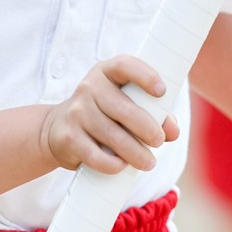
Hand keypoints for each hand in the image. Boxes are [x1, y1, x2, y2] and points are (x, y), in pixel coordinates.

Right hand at [40, 55, 179, 174]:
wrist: (57, 128)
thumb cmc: (103, 114)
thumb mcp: (124, 104)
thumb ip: (153, 113)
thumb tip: (174, 132)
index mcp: (105, 72)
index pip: (124, 65)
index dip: (145, 76)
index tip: (162, 91)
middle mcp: (88, 88)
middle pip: (124, 109)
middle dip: (147, 128)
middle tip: (159, 141)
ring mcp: (76, 112)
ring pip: (113, 136)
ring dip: (136, 153)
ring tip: (149, 162)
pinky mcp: (69, 138)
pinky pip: (95, 155)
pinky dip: (113, 164)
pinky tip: (122, 166)